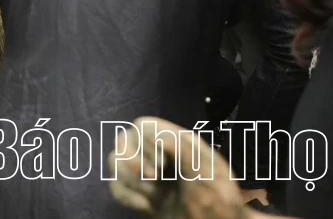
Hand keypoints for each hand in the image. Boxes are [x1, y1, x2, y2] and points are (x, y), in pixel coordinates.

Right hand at [108, 117, 247, 217]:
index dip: (145, 142)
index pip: (143, 126)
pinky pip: (115, 186)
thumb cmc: (218, 200)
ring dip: (131, 181)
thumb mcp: (208, 172)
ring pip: (114, 161)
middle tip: (154, 178)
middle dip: (134, 162)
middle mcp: (156, 154)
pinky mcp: (137, 193)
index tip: (162, 165)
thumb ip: (185, 149)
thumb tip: (158, 137)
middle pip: (123, 140)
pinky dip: (127, 196)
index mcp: (175, 142)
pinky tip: (147, 206)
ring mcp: (144, 174)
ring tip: (154, 195)